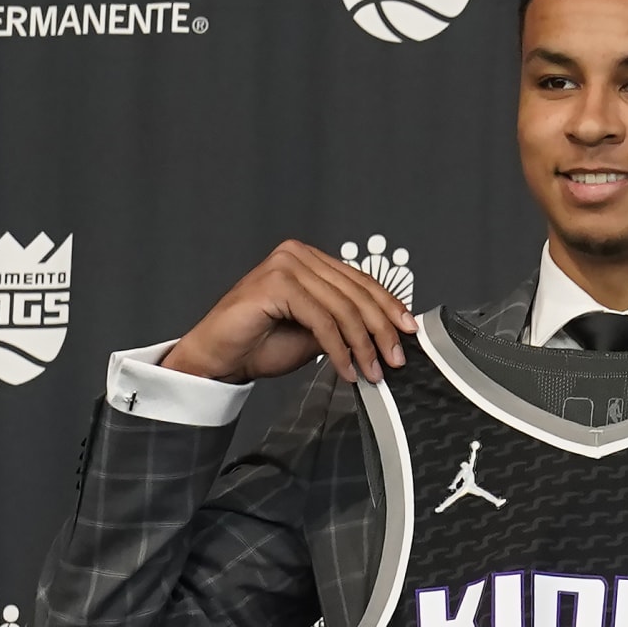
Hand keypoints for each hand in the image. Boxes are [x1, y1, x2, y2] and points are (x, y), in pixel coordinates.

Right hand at [162, 240, 417, 383]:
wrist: (218, 359)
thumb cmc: (260, 344)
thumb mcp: (316, 334)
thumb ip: (345, 325)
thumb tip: (387, 334)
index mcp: (309, 259)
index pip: (360, 280)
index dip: (389, 306)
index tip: (409, 331)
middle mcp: (297, 255)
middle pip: (356, 293)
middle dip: (382, 330)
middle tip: (396, 359)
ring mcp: (285, 265)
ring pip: (343, 308)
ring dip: (363, 345)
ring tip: (373, 371)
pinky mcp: (275, 284)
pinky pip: (322, 320)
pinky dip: (338, 349)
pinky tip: (345, 369)